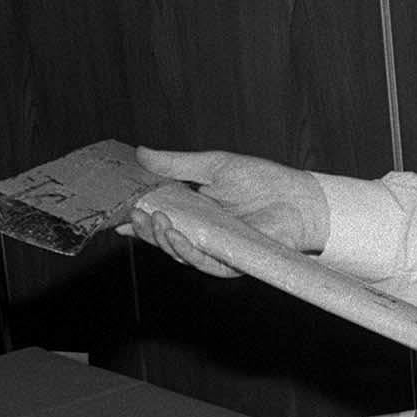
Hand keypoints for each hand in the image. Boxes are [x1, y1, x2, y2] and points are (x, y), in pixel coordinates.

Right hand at [126, 147, 329, 278]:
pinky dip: (188, 252)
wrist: (299, 199)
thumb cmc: (262, 181)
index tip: (118, 215)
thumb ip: (177, 165)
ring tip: (154, 220)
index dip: (138, 218)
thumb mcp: (213, 166)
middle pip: (165, 238)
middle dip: (145, 229)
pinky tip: (176, 238)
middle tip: (134, 214)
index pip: (160, 217)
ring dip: (163, 240)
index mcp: (195, 212)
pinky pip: (205, 264)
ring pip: (181, 253)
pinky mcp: (232, 262)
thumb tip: (140, 153)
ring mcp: (216, 250)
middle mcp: (202, 234)